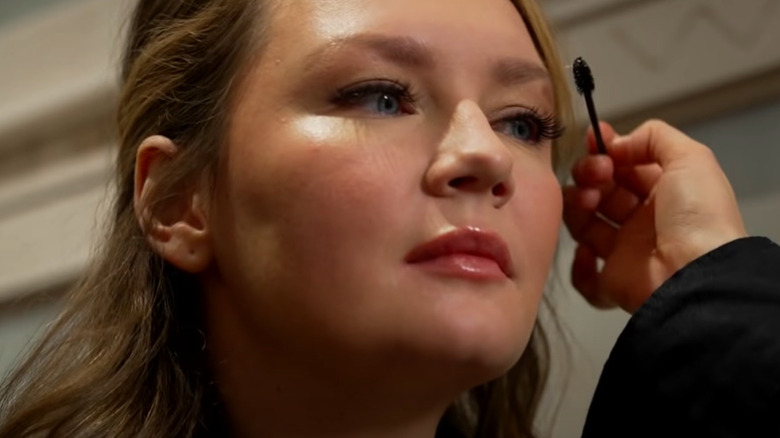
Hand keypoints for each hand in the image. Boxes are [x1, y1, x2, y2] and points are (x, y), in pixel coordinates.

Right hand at [563, 120, 747, 312]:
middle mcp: (641, 220)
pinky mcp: (611, 282)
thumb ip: (654, 136)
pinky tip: (588, 249)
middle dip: (590, 174)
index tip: (593, 140)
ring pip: (584, 224)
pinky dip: (579, 264)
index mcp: (662, 192)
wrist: (696, 274)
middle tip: (597, 174)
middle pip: (599, 190)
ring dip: (578, 206)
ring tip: (588, 202)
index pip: (624, 165)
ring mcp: (624, 252)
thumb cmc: (697, 215)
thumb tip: (616, 143)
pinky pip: (584, 275)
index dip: (606, 150)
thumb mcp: (690, 158)